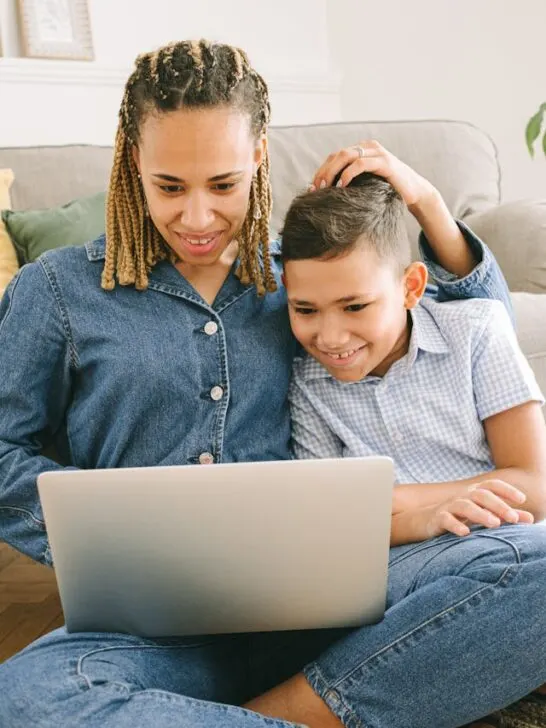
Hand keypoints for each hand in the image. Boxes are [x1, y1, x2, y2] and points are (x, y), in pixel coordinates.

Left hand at [311, 140, 434, 207]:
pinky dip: (348, 173)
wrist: (414, 193)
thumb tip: (324, 192)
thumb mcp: (365, 184)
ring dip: (332, 172)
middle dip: (323, 172)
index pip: (335, 157)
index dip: (321, 171)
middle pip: (338, 155)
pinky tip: (342, 186)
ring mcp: (377, 152)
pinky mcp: (385, 162)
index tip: (312, 188)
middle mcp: (368, 147)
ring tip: (325, 188)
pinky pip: (361, 163)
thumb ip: (349, 182)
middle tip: (315, 189)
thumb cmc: (387, 191)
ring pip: (346, 156)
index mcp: (362, 150)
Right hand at [420, 480, 533, 538]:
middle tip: (513, 518)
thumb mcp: (483, 514)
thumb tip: (530, 518)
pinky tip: (466, 533)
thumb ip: (505, 516)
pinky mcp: (438, 518)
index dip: (507, 490)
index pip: (492, 485)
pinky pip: (446, 519)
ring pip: (464, 505)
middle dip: (498, 505)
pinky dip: (455, 525)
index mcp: (475, 493)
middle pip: (481, 494)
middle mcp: (463, 496)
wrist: (427, 520)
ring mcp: (449, 506)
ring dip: (480, 513)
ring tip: (495, 524)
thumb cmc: (461, 516)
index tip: (522, 499)